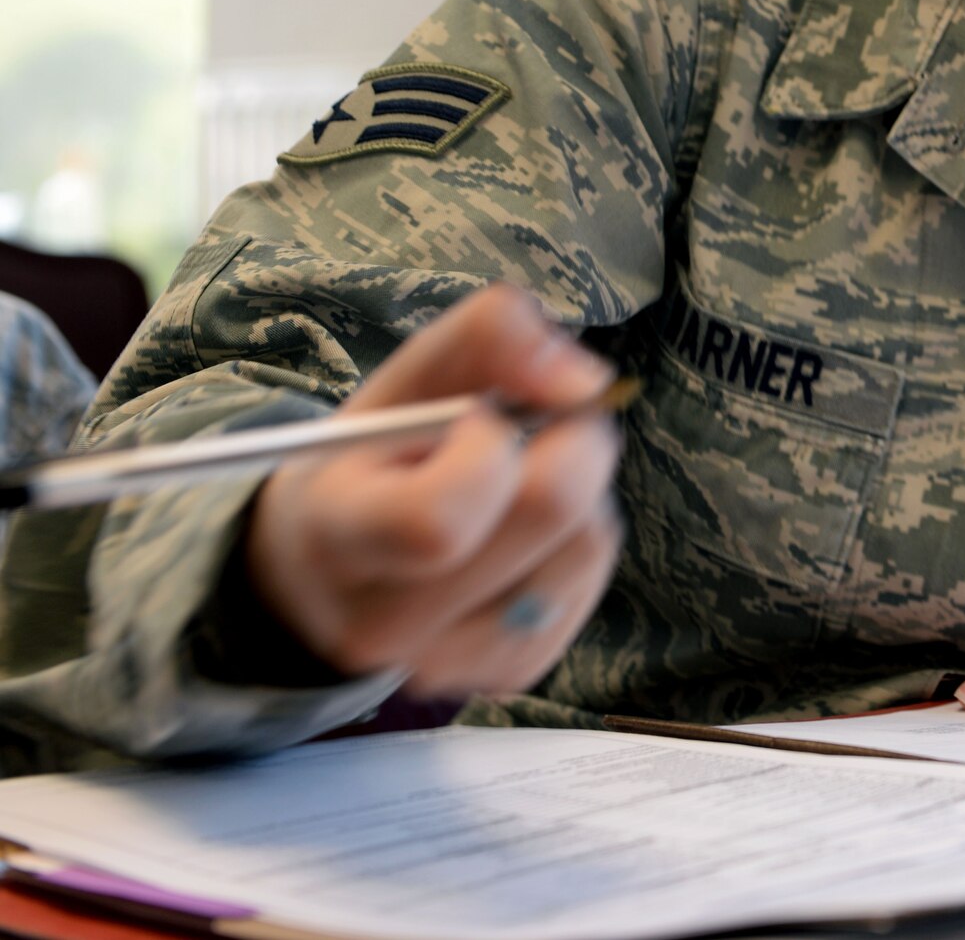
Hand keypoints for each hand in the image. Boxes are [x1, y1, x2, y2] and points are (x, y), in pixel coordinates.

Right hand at [245, 284, 624, 697]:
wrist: (328, 565)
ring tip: (519, 481)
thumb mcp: (409, 376)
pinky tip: (526, 532)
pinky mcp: (508, 673)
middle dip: (570, 440)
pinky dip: (578, 538)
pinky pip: (591, 581)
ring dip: (581, 490)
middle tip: (538, 425)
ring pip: (588, 544)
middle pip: (549, 515)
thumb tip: (586, 383)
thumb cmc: (375, 455)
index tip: (481, 416)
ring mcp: (450, 661)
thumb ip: (492, 336)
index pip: (441, 518)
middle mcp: (388, 621)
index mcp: (340, 535)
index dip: (491, 444)